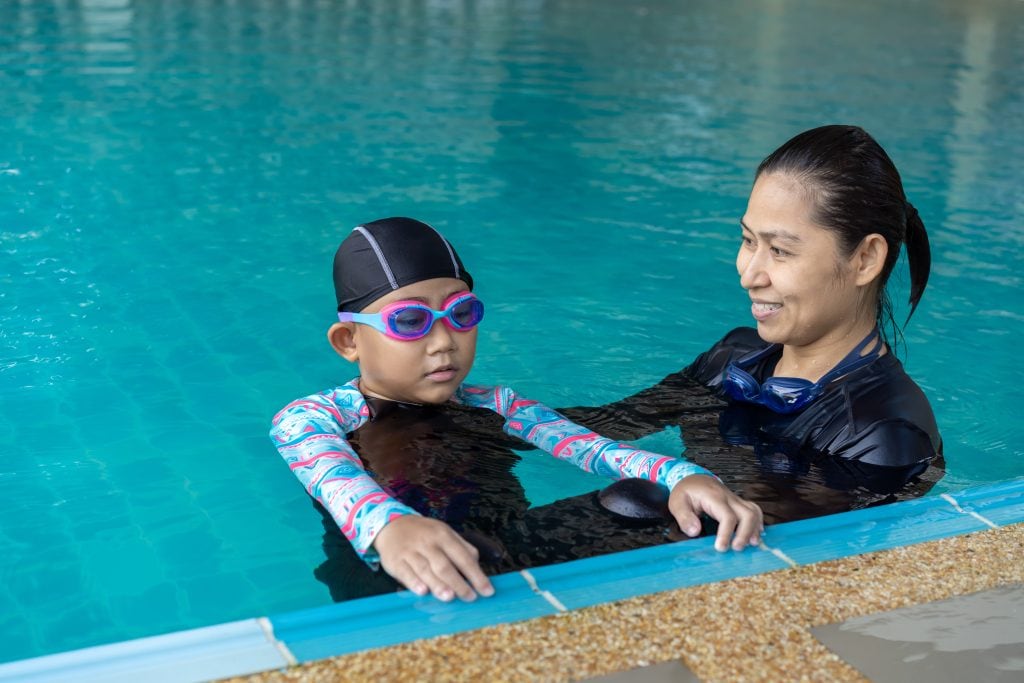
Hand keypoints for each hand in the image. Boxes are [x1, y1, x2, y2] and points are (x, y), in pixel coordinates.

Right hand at [372, 516, 494, 601]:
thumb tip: (477, 564)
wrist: (392, 525)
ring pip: (425, 570)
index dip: (476, 574)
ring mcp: (410, 552)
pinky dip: (414, 582)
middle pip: (444, 565)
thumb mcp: (445, 532)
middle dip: (458, 583)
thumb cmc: (424, 533)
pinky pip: (405, 572)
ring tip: (450, 597)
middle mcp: (427, 543)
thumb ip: (462, 547)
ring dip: (438, 585)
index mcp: (443, 536)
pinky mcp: (395, 561)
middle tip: (470, 597)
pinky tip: (423, 591)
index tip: (487, 590)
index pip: (463, 557)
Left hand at [669, 475, 763, 550]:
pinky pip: (754, 510)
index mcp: (714, 497)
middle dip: (746, 533)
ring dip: (755, 529)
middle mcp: (729, 497)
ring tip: (751, 544)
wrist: (694, 478)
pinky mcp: (739, 504)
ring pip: (754, 511)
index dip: (726, 534)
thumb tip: (695, 532)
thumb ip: (684, 517)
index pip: (727, 516)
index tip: (721, 548)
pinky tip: (755, 535)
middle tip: (737, 548)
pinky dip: (758, 523)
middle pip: (747, 513)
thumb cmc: (685, 491)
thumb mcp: (677, 503)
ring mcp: (736, 500)